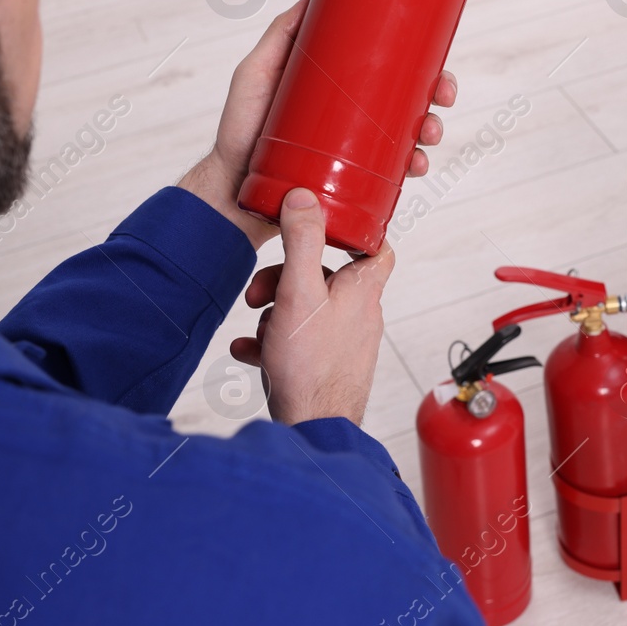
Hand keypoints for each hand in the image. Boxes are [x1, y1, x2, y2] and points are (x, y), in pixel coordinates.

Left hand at [178, 0, 458, 247]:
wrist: (230, 189)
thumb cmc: (240, 129)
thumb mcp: (256, 72)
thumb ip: (280, 34)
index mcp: (341, 87)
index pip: (391, 71)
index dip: (424, 66)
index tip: (439, 62)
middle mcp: (354, 117)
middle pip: (409, 101)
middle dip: (436, 98)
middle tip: (441, 98)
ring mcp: (356, 150)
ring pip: (407, 137)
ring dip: (429, 133)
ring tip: (427, 137)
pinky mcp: (352, 180)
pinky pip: (391, 174)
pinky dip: (411, 167)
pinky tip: (416, 166)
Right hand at [230, 188, 392, 424]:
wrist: (312, 430)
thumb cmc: (311, 366)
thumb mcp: (299, 291)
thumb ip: (301, 241)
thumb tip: (304, 195)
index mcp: (362, 289)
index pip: (377, 246)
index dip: (353, 232)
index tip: (322, 226)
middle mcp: (359, 314)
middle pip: (324, 278)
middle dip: (285, 278)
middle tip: (259, 292)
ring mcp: (343, 342)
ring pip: (307, 310)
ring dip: (275, 313)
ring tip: (257, 326)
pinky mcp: (325, 367)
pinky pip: (297, 343)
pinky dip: (271, 342)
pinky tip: (249, 351)